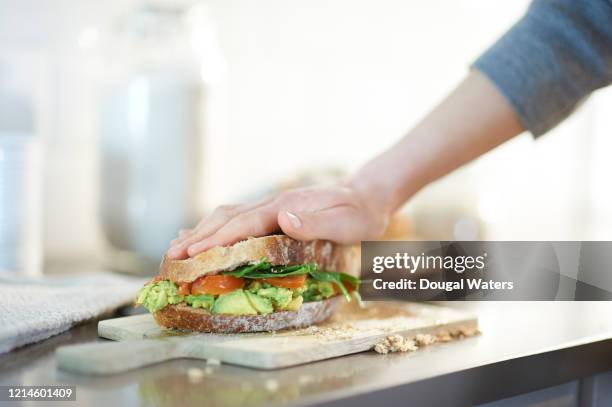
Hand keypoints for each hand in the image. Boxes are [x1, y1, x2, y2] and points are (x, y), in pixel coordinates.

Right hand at [166, 183, 389, 258]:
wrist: (366, 195)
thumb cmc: (359, 214)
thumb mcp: (347, 222)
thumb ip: (316, 222)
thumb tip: (283, 219)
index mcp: (285, 206)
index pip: (242, 224)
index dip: (214, 240)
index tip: (189, 253)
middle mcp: (272, 204)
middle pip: (226, 218)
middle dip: (197, 238)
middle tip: (170, 258)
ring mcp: (271, 206)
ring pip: (227, 216)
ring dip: (201, 232)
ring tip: (177, 249)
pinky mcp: (273, 212)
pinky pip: (237, 219)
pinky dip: (215, 229)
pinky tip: (204, 237)